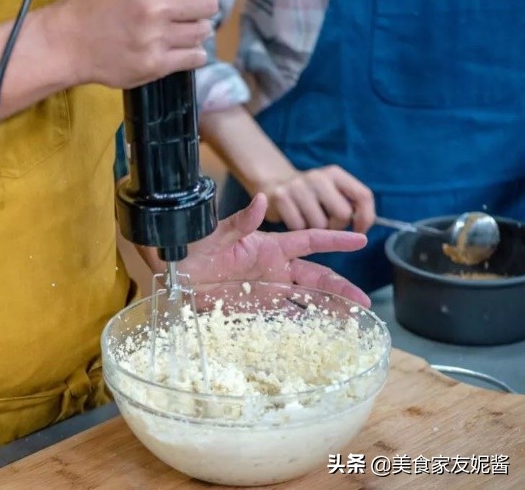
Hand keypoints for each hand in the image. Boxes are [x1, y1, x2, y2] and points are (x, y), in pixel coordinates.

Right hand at [46, 0, 217, 87]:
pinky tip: (175, 47)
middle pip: (209, 4)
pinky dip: (190, 53)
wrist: (68, 43)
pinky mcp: (155, 65)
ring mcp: (156, 38)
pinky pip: (196, 57)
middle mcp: (155, 5)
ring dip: (193, 30)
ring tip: (174, 30)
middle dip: (199, 5)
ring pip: (203, 32)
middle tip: (183, 10)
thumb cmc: (95, 3)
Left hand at [181, 193, 370, 306]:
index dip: (335, 241)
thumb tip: (263, 200)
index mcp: (269, 246)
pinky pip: (283, 317)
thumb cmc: (193, 246)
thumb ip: (240, 221)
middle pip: (316, 277)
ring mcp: (266, 289)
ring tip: (350, 322)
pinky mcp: (255, 307)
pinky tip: (318, 336)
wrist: (173, 271)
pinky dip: (301, 325)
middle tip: (364, 302)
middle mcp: (273, 268)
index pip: (309, 241)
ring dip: (327, 309)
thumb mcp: (215, 233)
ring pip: (305, 299)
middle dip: (341, 288)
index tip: (360, 240)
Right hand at [263, 165, 374, 232]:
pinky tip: (295, 221)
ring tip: (308, 221)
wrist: (275, 185)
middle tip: (327, 225)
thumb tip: (362, 228)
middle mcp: (318, 176)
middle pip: (343, 214)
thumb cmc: (312, 196)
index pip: (363, 196)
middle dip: (337, 227)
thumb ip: (351, 205)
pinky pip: (299, 227)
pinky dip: (299, 230)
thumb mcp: (333, 193)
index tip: (360, 231)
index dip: (366, 217)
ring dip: (316, 231)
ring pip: (319, 225)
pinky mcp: (281, 197)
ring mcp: (298, 186)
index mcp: (335, 174)